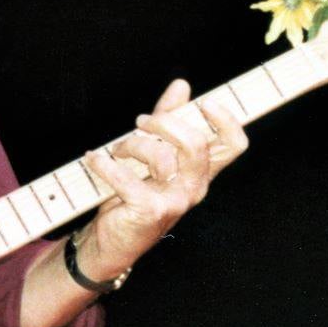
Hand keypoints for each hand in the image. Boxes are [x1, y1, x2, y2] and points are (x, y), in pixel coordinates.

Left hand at [80, 79, 247, 279]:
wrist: (110, 240)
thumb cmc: (133, 194)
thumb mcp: (152, 153)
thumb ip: (168, 120)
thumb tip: (182, 86)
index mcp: (200, 171)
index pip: (233, 144)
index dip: (227, 120)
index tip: (205, 102)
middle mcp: (194, 186)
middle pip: (196, 143)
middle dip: (164, 124)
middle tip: (140, 123)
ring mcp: (175, 200)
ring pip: (160, 156)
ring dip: (131, 145)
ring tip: (116, 150)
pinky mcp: (150, 211)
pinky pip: (127, 178)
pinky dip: (104, 164)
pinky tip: (94, 159)